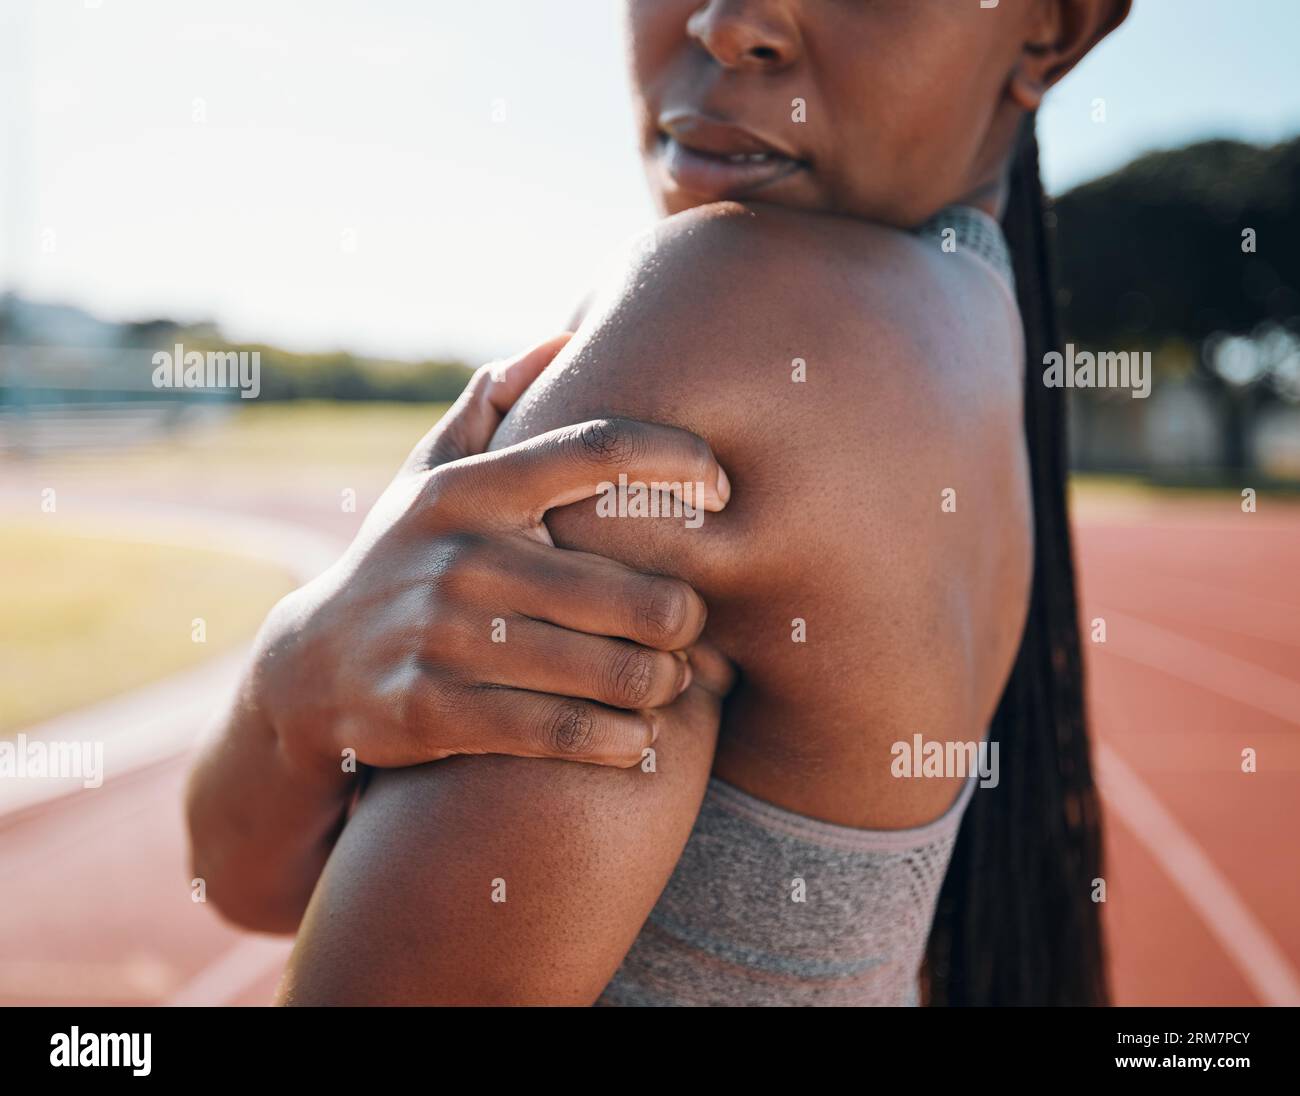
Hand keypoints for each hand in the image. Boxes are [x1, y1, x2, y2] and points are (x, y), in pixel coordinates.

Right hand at [255, 334, 731, 782]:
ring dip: (663, 684)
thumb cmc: (406, 560)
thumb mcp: (429, 477)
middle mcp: (461, 555)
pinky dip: (621, 741)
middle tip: (689, 628)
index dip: (678, 460)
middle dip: (686, 619)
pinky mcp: (435, 710)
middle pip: (636, 590)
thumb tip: (564, 335)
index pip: (596, 451)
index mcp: (472, 489)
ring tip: (670, 680)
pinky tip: (639, 738)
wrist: (310, 670)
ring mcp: (445, 635)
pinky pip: (565, 732)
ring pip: (613, 668)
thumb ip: (493, 407)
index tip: (723, 487)